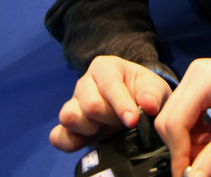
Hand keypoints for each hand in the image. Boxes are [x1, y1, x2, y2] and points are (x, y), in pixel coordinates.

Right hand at [50, 55, 171, 152]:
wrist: (134, 107)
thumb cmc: (142, 92)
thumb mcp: (153, 87)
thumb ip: (152, 94)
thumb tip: (148, 105)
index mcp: (104, 67)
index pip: (108, 84)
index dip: (121, 104)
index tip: (133, 120)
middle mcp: (85, 83)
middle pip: (90, 104)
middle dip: (109, 117)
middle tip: (123, 122)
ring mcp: (74, 105)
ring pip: (69, 116)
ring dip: (89, 128)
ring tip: (104, 129)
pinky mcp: (68, 127)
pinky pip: (57, 135)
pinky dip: (68, 142)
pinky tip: (87, 141)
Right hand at [155, 51, 210, 176]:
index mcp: (201, 78)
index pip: (174, 123)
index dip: (179, 154)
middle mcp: (195, 75)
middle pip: (171, 121)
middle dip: (184, 148)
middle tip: (203, 165)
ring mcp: (199, 80)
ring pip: (179, 121)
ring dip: (192, 142)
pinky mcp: (206, 88)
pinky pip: (190, 117)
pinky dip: (199, 133)